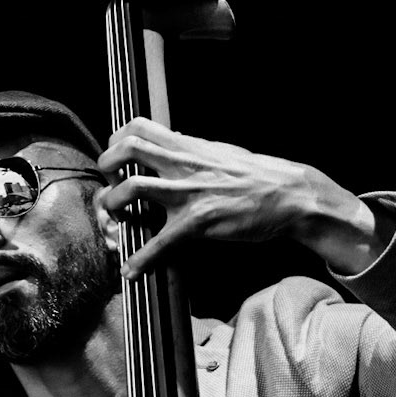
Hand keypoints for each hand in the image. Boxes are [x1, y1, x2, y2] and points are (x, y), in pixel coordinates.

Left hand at [96, 117, 380, 279]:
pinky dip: (140, 259)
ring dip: (112, 206)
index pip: (138, 126)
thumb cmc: (258, 176)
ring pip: (131, 189)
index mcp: (188, 146)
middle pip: (126, 149)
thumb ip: (191, 153)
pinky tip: (132, 270)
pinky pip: (159, 241)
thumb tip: (169, 154)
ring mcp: (188, 192)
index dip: (116, 139)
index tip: (114, 156)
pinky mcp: (198, 222)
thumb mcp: (220, 153)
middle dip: (105, 166)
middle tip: (108, 185)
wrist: (289, 195)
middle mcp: (183, 164)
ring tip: (114, 222)